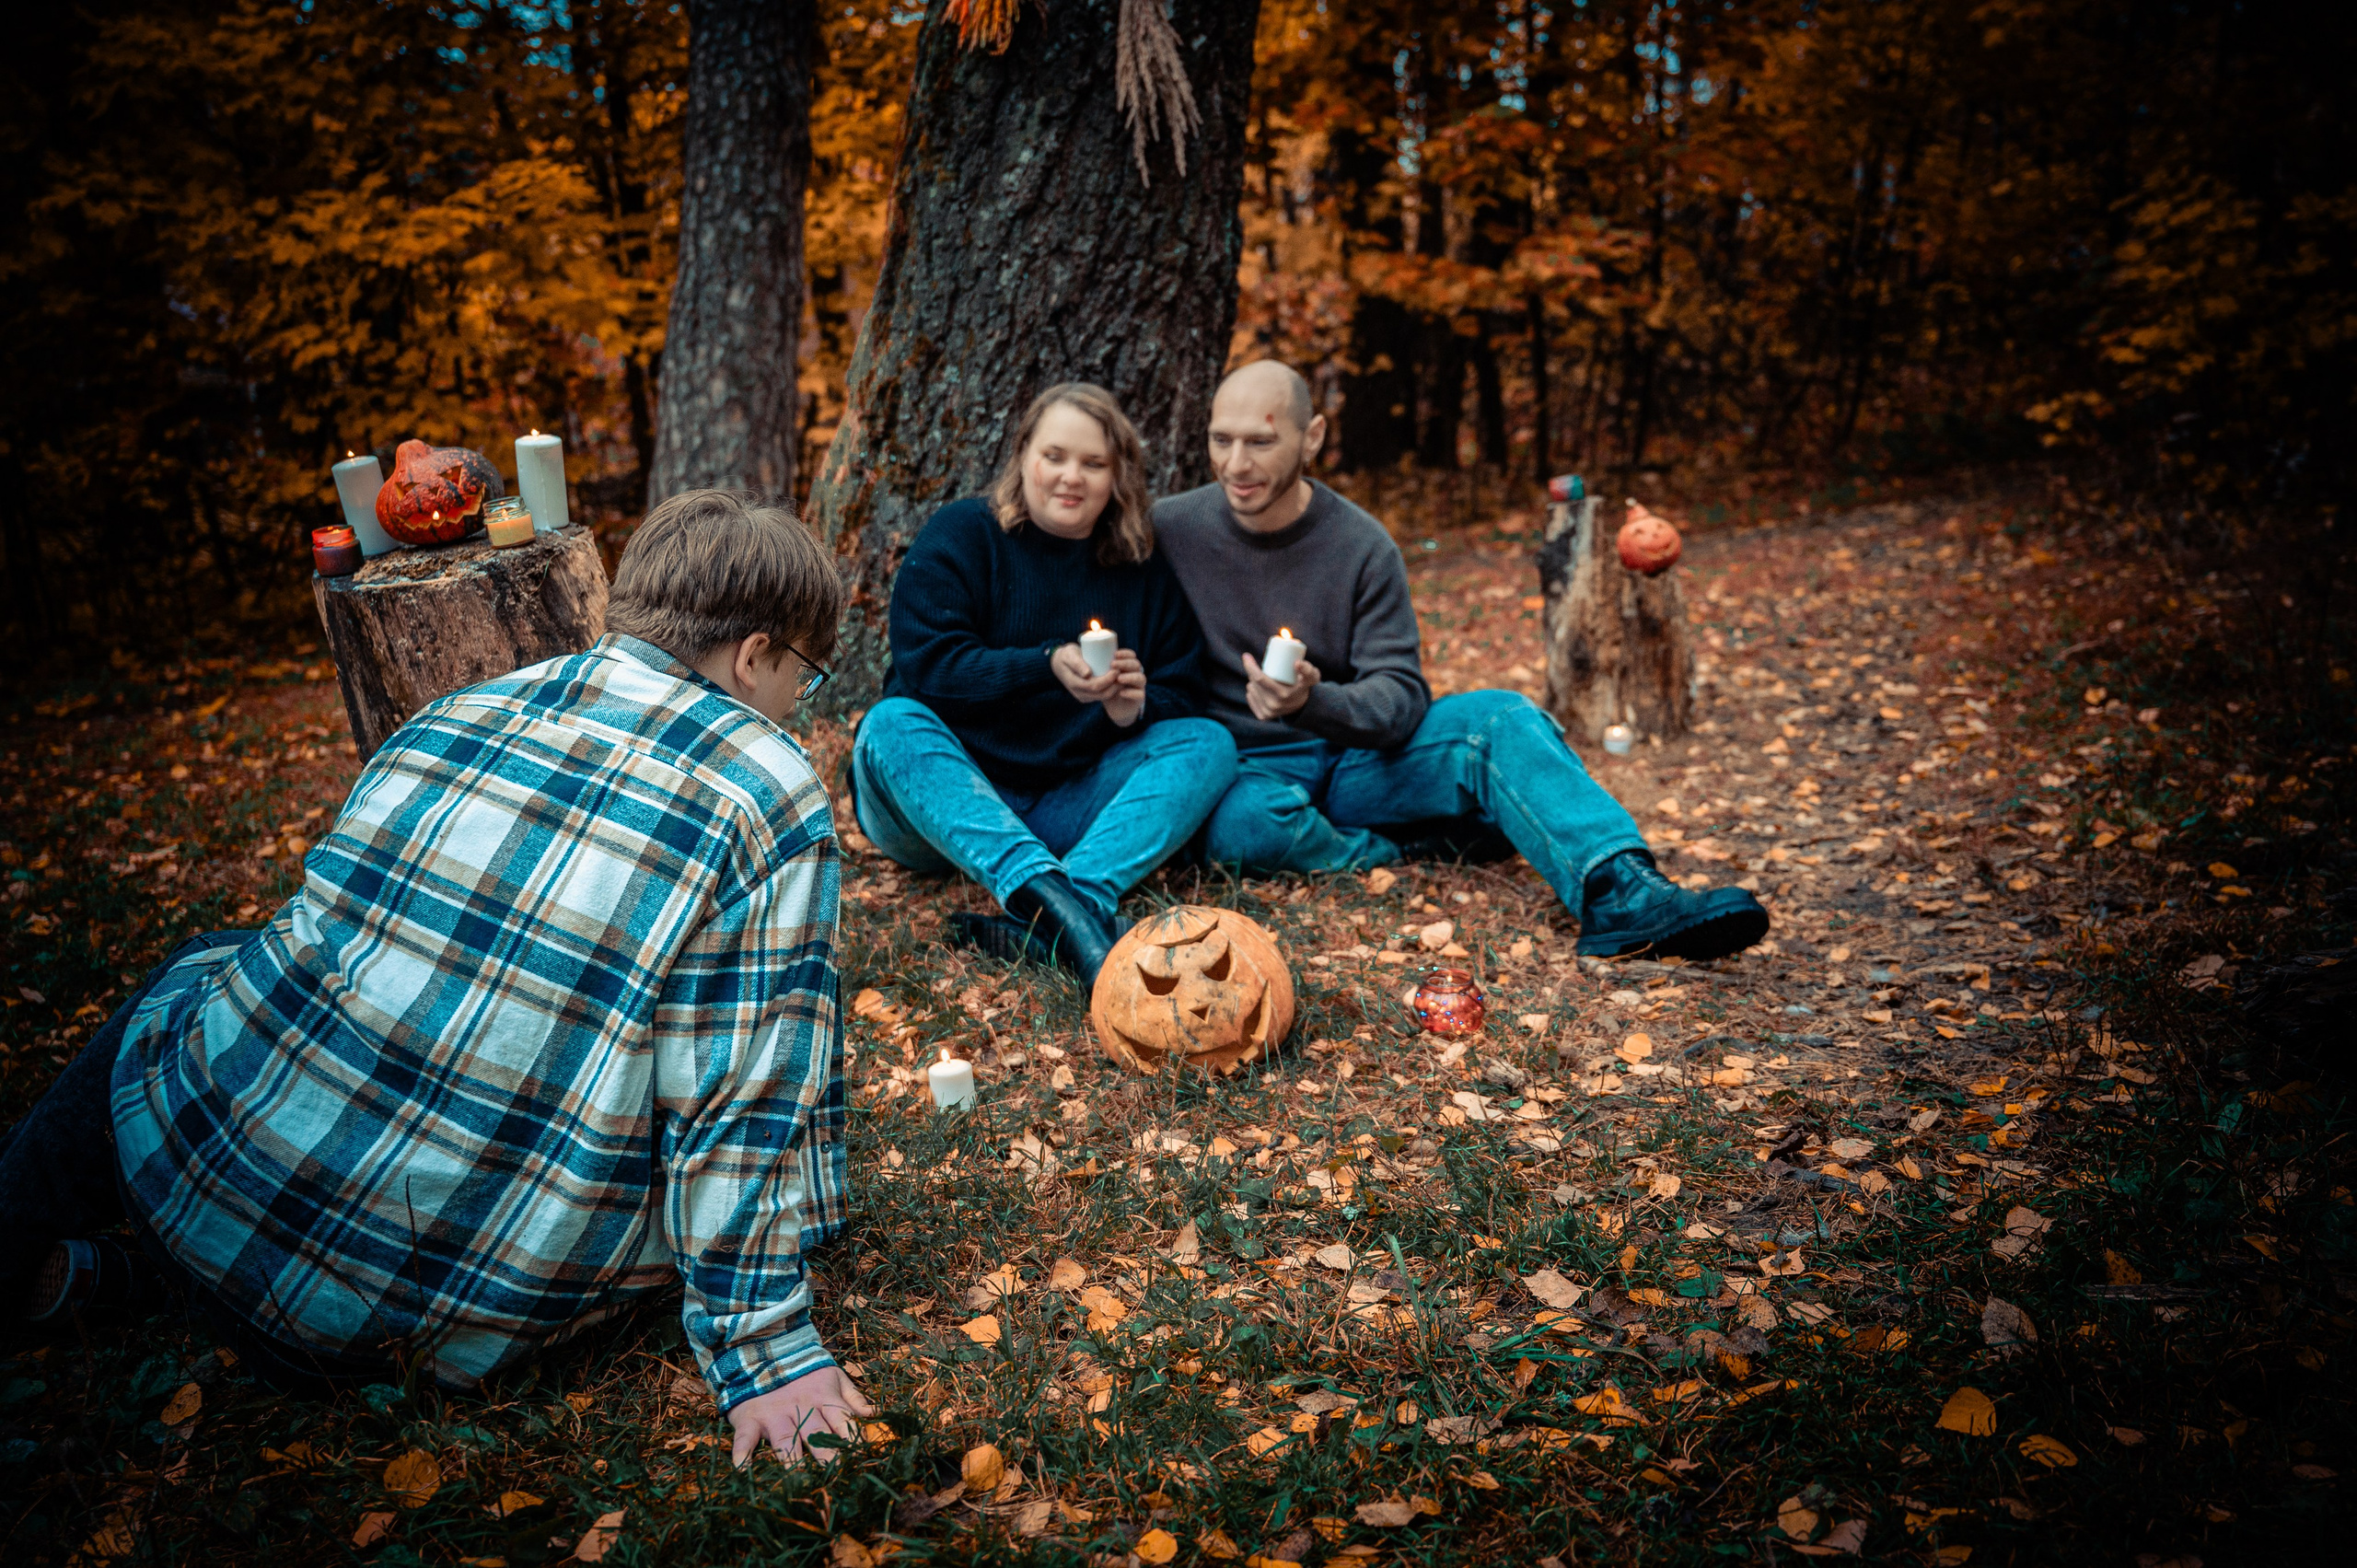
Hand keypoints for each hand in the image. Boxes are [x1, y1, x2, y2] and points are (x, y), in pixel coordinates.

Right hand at [727, 1364, 876, 1466]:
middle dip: (828, 1457)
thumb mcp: (833, 1377)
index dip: (853, 1440)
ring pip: (784, 1441)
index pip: (843, 1421)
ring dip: (791, 1461)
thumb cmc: (804, 1371)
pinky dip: (742, 1452)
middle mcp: (801, 1408)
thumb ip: (853, 1398)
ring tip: (798, 1482)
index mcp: (824, 1399)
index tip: (862, 1460)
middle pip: (817, 1436)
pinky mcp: (751, 1418)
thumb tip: (875, 1415)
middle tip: (836, 1477)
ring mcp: (775, 1414)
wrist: (764, 1349)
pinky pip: (745, 1437)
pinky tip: (742, 1468)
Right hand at [1053, 644, 1147, 725]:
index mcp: (1074, 684)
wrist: (1059, 663)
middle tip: (1123, 672)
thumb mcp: (1069, 655)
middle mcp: (1079, 693)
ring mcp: (1084, 696)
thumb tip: (1087, 674)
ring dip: (1115, 689)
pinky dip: (1112, 690)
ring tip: (1123, 676)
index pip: (1094, 686)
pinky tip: (1119, 682)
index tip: (1116, 669)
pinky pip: (1103, 696)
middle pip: (1102, 694)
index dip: (1108, 679)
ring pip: (1104, 697)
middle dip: (1115, 685)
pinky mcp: (1089, 696)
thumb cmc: (1066, 655)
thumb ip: (1077, 663)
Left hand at [1101, 649, 1147, 727]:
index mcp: (1127, 667)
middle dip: (1125, 663)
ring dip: (1130, 677)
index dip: (1126, 654)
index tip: (1115, 654)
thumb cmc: (1106, 688)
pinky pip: (1140, 694)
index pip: (1131, 656)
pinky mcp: (1139, 698)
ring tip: (1118, 678)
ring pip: (1141, 678)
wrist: (1116, 707)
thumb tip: (1085, 674)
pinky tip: (1121, 692)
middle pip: (1136, 665)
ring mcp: (1139, 686)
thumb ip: (1094, 671)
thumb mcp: (1100, 677)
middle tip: (1113, 664)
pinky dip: (1131, 693)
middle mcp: (1135, 674)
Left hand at [1241, 652, 1320, 721]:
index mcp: (1283, 695)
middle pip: (1254, 683)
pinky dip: (1251, 691)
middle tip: (1256, 664)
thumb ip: (1308, 669)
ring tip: (1260, 676)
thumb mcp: (1311, 676)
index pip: (1259, 678)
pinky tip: (1256, 687)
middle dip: (1251, 670)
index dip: (1250, 666)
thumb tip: (1296, 663)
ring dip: (1252, 680)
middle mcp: (1274, 705)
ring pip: (1251, 689)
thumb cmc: (1305, 684)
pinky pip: (1250, 698)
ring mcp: (1268, 712)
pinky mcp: (1263, 716)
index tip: (1246, 655)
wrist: (1303, 706)